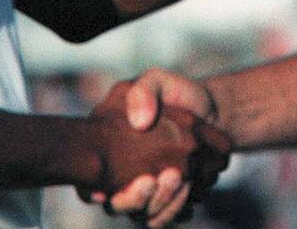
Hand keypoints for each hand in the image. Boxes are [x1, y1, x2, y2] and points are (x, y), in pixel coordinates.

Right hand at [83, 70, 226, 227]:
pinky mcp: (165, 202)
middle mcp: (119, 177)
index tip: (108, 189)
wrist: (209, 111)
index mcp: (107, 149)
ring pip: (144, 216)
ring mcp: (143, 193)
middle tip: (156, 178)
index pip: (87, 181)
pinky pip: (165, 219)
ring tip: (180, 178)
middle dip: (136, 199)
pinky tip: (189, 190)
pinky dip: (177, 209)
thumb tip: (139, 121)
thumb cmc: (175, 94)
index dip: (89, 190)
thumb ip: (144, 91)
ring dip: (162, 202)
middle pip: (117, 206)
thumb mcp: (157, 81)